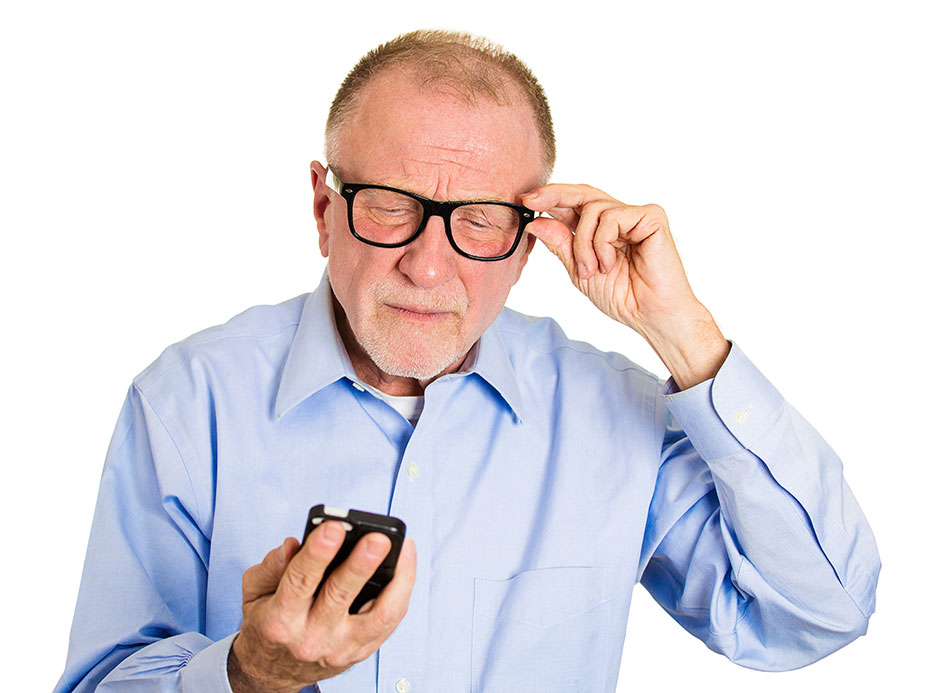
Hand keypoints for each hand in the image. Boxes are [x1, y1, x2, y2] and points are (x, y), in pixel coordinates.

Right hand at [228, 521, 416, 692]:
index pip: (300, 582)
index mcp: (279, 620)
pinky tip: (405, 565)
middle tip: (376, 539)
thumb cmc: (267, 624)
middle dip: (360, 565)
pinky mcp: (361, 651)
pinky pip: (389, 622)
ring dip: (396, 581)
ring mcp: (340, 648)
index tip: (333, 527)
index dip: (318, 553)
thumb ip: (271, 566)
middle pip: (340, 597)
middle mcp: (311, 638)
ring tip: (404, 548)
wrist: (273, 673)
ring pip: (377, 616)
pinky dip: (402, 592)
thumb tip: (292, 544)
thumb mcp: (254, 593)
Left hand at [521, 184, 728, 388]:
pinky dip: (603, 242)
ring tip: (592, 270)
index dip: (549, 199)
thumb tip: (536, 221)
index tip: (523, 200)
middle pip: (582, 194)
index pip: (573, 205)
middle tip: (530, 201)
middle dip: (554, 195)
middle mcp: (618, 217)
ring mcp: (635, 215)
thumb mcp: (579, 270)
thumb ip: (561, 243)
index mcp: (601, 229)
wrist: (649, 315)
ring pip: (593, 209)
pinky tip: (611, 263)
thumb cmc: (622, 295)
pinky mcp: (651, 216)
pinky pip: (613, 217)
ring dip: (583, 243)